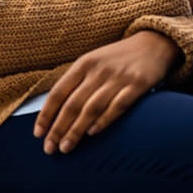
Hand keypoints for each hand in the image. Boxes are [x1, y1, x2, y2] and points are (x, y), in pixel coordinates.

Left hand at [34, 30, 178, 154]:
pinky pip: (117, 106)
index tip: (38, 134)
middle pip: (72, 104)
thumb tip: (54, 111)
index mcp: (83, 64)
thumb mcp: (93, 61)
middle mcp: (98, 70)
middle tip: (49, 148)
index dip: (46, 114)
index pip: (58, 92)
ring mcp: (118, 78)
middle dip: (58, 129)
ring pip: (91, 108)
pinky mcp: (137, 85)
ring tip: (65, 147)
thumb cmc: (118, 58)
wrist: (154, 43)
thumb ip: (76, 82)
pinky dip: (103, 121)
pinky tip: (92, 134)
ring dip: (76, 130)